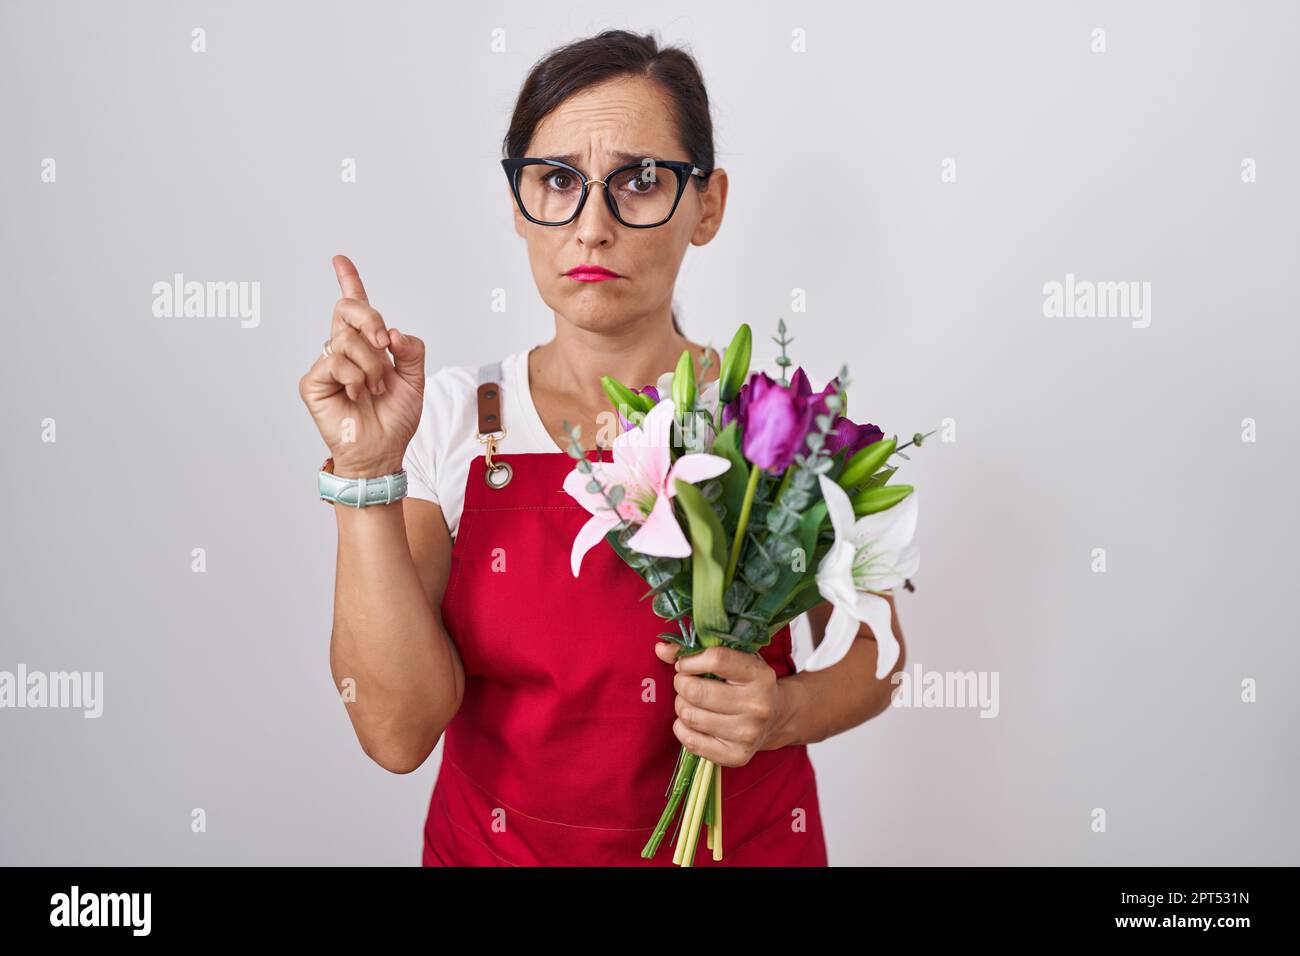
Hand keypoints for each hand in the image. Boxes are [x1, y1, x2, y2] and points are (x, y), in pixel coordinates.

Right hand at [298, 255, 425, 476]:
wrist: (383, 451)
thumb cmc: (395, 418)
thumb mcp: (416, 381)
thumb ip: (411, 351)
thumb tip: (392, 331)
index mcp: (367, 346)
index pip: (355, 308)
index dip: (348, 282)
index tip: (340, 260)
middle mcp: (344, 350)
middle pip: (347, 309)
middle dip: (369, 318)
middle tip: (384, 343)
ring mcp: (327, 365)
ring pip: (347, 340)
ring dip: (371, 365)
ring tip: (375, 389)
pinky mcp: (313, 382)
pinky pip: (335, 362)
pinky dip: (355, 378)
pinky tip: (358, 395)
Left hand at [653, 642, 787, 767]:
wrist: (776, 717)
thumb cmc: (748, 682)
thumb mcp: (734, 659)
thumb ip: (697, 651)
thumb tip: (661, 649)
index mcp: (760, 676)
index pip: (716, 660)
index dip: (690, 660)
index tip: (685, 664)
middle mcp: (758, 706)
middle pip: (697, 692)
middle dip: (681, 684)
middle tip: (685, 683)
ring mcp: (748, 734)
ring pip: (690, 716)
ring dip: (681, 705)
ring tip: (690, 702)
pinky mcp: (736, 756)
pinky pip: (690, 740)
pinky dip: (682, 728)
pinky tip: (693, 720)